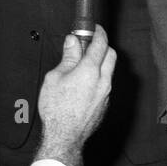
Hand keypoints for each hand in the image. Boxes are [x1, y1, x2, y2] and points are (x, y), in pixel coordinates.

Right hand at [35, 26, 115, 165]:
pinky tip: (85, 84)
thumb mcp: (55, 78)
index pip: (101, 44)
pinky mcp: (105, 105)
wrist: (65, 137)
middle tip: (90, 44)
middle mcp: (103, 81)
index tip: (94, 28)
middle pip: (111, 55)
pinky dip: (100, 78)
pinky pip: (106, 85)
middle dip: (103, 46)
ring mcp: (106, 94)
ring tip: (84, 66)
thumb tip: (72, 42)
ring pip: (110, 71)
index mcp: (90, 71)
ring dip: (101, 63)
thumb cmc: (57, 110)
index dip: (98, 32)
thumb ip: (68, 58)